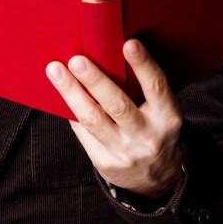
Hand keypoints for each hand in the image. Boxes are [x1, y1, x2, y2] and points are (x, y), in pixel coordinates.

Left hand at [46, 39, 183, 199]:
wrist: (158, 180)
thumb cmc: (154, 129)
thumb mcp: (160, 111)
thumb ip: (140, 88)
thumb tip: (105, 54)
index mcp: (167, 117)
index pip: (156, 87)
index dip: (143, 65)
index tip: (129, 43)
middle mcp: (147, 136)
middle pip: (117, 105)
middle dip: (95, 80)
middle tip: (76, 60)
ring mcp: (125, 153)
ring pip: (93, 119)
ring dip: (71, 92)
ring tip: (55, 71)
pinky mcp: (105, 163)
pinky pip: (83, 132)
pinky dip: (70, 110)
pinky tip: (57, 94)